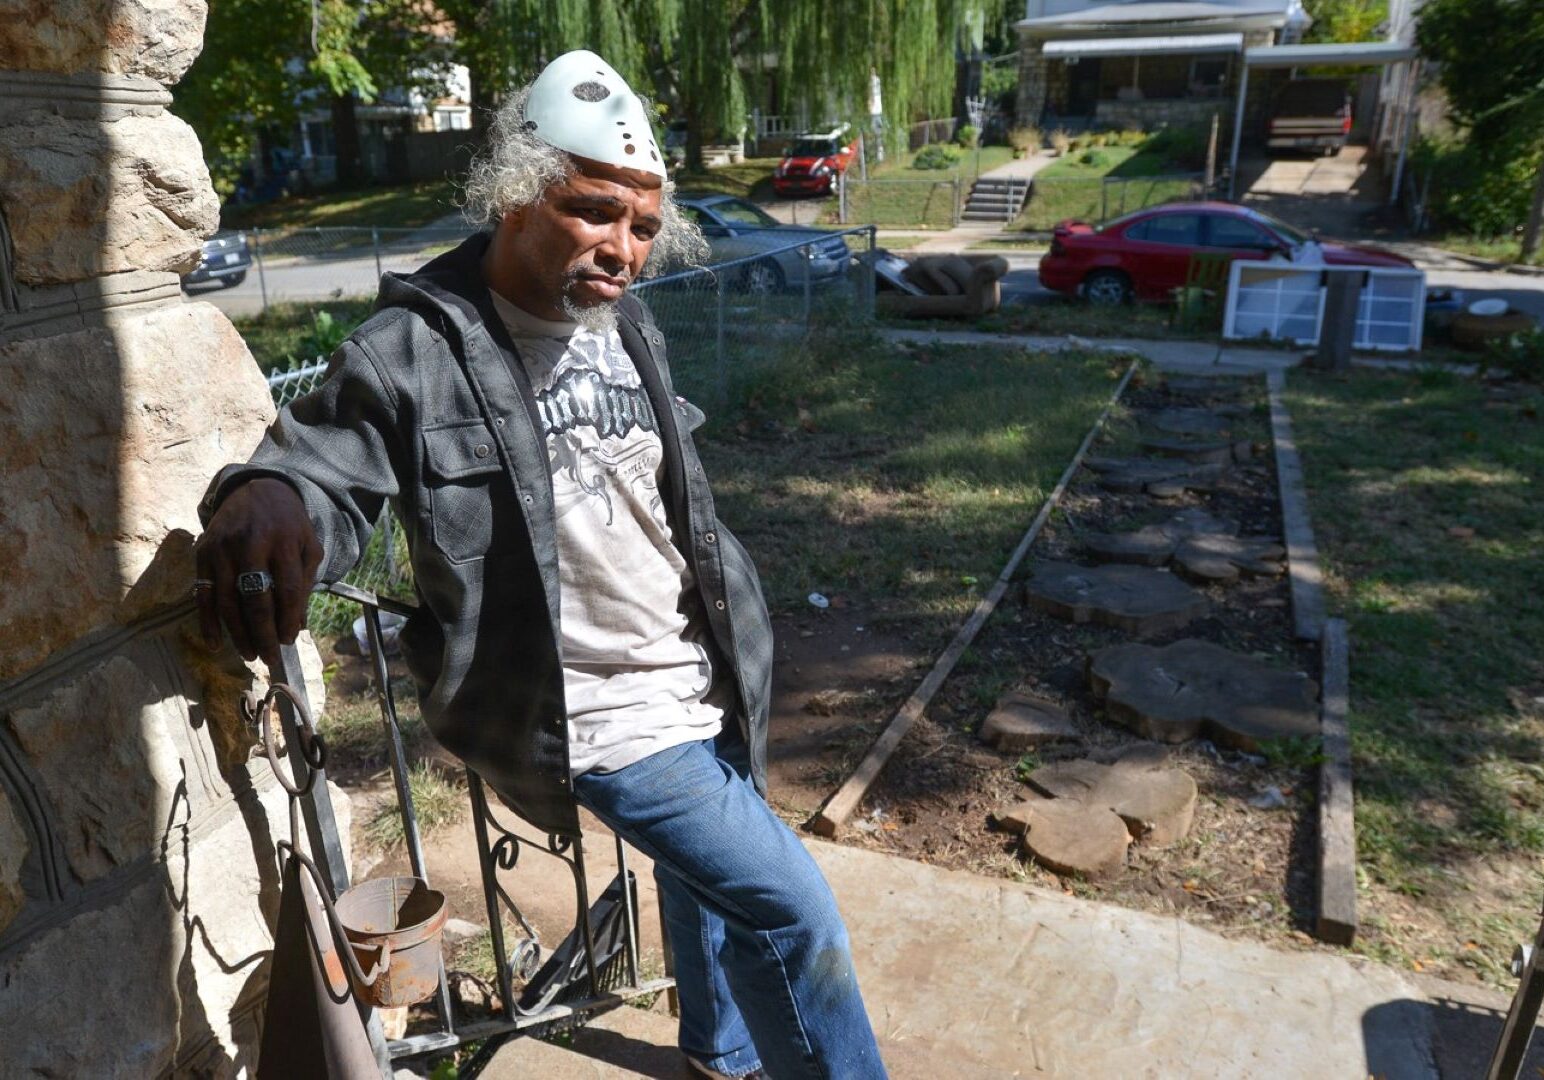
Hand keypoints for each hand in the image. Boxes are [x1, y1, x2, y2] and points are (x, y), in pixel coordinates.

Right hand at [194, 478, 322, 668]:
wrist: (256, 489)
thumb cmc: (288, 523)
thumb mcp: (308, 544)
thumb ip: (305, 581)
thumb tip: (297, 623)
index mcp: (283, 542)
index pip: (287, 589)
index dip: (288, 619)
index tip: (288, 641)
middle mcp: (251, 545)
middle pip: (256, 599)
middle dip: (263, 633)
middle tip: (269, 658)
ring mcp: (223, 549)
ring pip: (228, 600)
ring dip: (238, 633)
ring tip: (250, 654)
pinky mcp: (203, 553)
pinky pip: (204, 593)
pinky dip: (208, 621)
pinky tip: (215, 643)